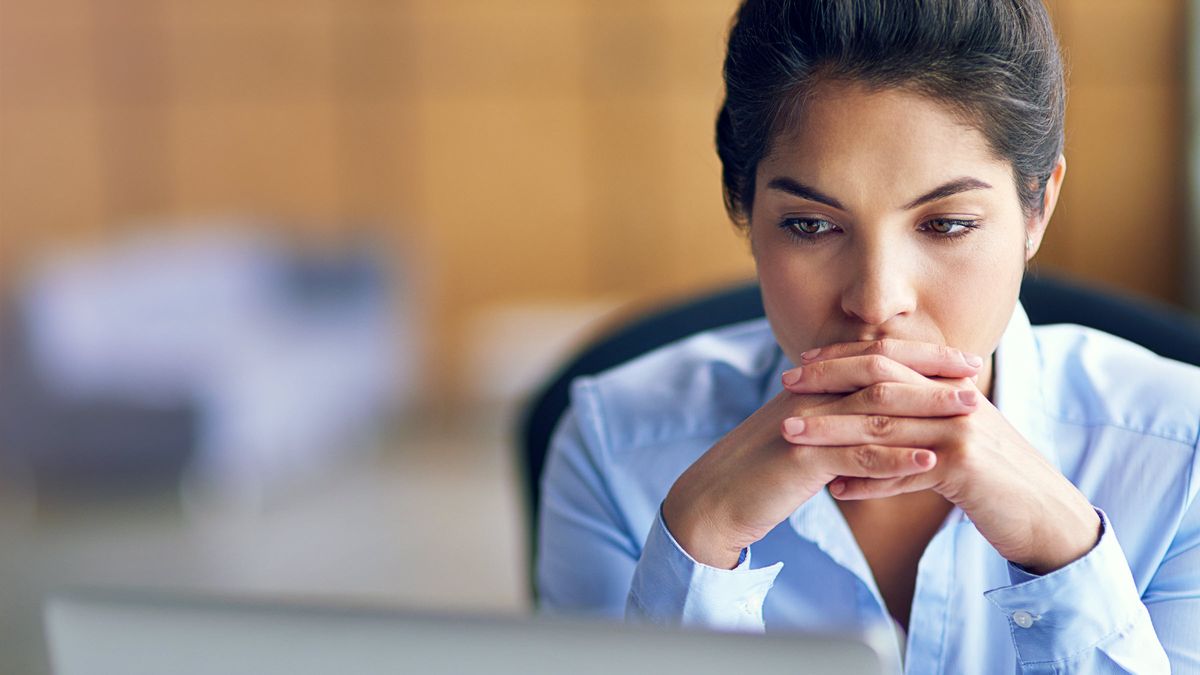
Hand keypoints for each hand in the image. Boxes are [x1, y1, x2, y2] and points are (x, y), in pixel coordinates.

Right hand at [661, 341, 982, 568]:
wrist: (713, 500)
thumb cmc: (759, 473)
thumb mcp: (801, 436)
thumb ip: (834, 419)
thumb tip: (875, 413)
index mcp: (812, 386)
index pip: (873, 357)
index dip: (919, 355)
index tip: (962, 359)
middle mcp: (810, 396)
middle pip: (880, 373)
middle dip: (932, 372)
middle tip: (977, 374)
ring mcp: (806, 425)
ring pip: (875, 409)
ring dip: (927, 409)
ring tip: (971, 413)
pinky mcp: (801, 459)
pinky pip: (856, 456)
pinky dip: (896, 459)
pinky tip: (930, 463)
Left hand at [783, 340, 1100, 574]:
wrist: (1048, 517)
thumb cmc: (995, 482)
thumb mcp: (953, 444)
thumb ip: (915, 427)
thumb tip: (864, 431)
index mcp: (951, 387)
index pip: (890, 359)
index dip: (843, 358)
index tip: (802, 364)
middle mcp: (956, 400)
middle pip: (881, 381)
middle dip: (828, 381)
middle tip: (785, 385)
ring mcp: (961, 431)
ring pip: (884, 425)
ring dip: (832, 430)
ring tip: (791, 435)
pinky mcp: (965, 467)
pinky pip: (903, 472)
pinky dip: (867, 481)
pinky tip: (835, 490)